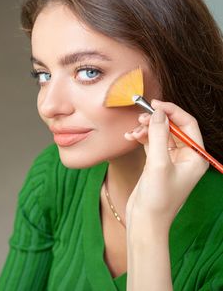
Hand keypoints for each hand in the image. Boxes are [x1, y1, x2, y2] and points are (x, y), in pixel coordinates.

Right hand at [125, 99, 208, 233]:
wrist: (145, 222)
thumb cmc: (157, 199)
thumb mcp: (158, 164)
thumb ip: (158, 135)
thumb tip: (158, 112)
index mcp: (196, 157)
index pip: (188, 124)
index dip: (172, 111)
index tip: (155, 104)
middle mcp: (186, 157)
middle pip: (173, 127)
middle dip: (157, 121)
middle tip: (141, 116)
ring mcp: (172, 160)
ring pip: (161, 134)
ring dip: (147, 129)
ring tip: (134, 131)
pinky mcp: (158, 163)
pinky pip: (152, 142)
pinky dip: (142, 137)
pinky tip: (131, 137)